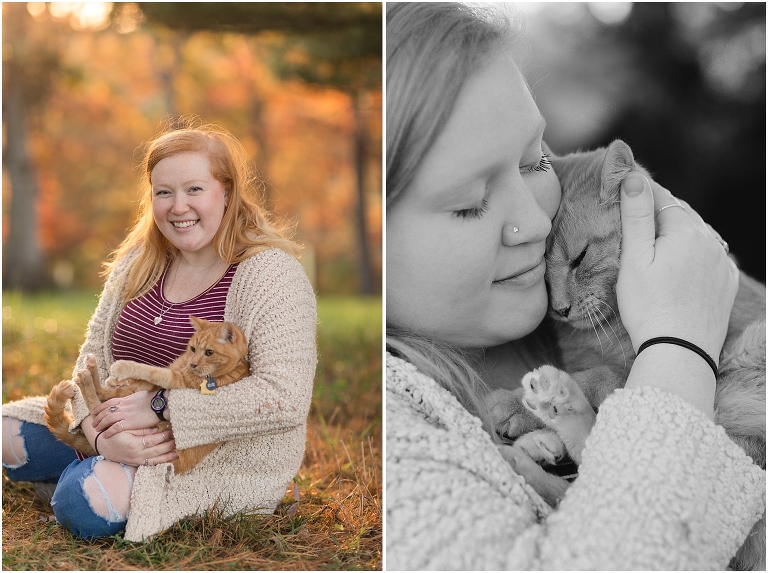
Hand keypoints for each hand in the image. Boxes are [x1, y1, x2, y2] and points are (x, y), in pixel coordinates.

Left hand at [91, 390, 159, 436]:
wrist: (159, 403)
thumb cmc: (153, 399)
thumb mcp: (140, 396)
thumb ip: (133, 399)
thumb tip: (132, 400)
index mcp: (126, 400)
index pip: (109, 403)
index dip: (100, 407)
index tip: (95, 411)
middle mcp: (123, 406)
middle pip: (105, 411)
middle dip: (98, 417)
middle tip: (93, 422)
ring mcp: (125, 414)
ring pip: (108, 419)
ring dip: (100, 424)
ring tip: (96, 429)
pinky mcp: (130, 422)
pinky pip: (115, 427)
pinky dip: (109, 431)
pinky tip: (105, 435)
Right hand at [96, 426, 177, 466]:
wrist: (103, 445)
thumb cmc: (115, 434)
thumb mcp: (126, 429)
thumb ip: (141, 430)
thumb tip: (156, 429)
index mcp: (134, 444)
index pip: (152, 440)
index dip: (163, 436)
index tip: (171, 431)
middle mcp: (136, 454)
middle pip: (156, 451)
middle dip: (168, 446)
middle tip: (178, 441)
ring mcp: (136, 460)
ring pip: (155, 460)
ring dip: (167, 457)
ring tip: (177, 453)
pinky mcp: (137, 463)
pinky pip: (150, 464)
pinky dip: (160, 463)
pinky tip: (168, 460)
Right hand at [616, 172, 737, 360]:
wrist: (679, 352)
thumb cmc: (648, 306)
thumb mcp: (634, 259)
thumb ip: (636, 215)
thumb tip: (634, 177)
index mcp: (685, 229)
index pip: (661, 196)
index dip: (640, 191)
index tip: (623, 189)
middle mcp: (710, 240)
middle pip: (681, 213)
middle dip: (660, 211)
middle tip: (636, 215)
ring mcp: (722, 262)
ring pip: (698, 234)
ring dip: (678, 232)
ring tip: (657, 240)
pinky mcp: (727, 283)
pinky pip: (711, 256)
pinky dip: (695, 253)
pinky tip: (682, 262)